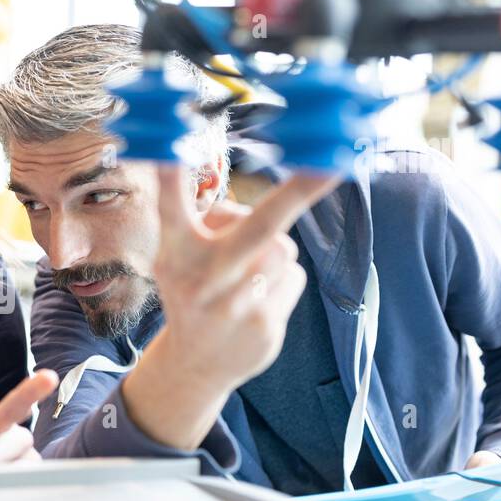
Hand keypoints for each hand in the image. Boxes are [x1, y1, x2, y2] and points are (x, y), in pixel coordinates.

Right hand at [120, 167, 340, 449]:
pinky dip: (281, 282)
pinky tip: (257, 302)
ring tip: (247, 277)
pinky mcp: (262, 324)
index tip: (173, 136)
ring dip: (273, 253)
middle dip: (298, 191)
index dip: (170, 169)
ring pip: (283, 247)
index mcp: (173, 251)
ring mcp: (234, 304)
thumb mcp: (178, 255)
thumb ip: (208, 223)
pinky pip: (292, 276)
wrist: (196, 364)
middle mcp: (200, 276)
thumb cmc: (194, 290)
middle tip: (330, 166)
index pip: (171, 202)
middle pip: (257, 224)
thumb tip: (251, 206)